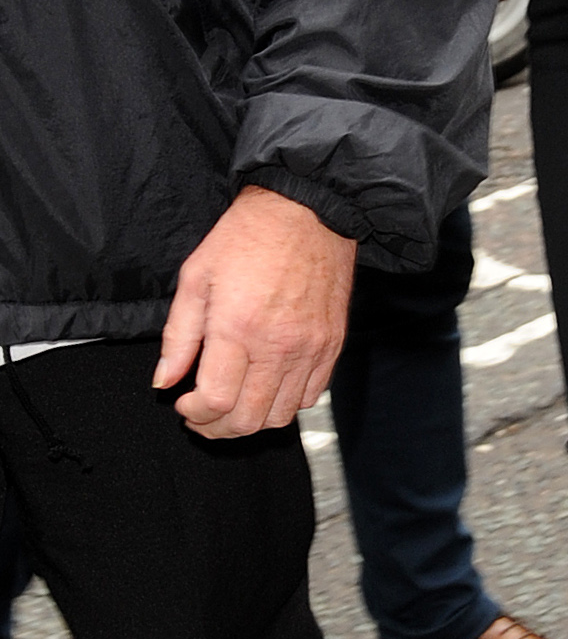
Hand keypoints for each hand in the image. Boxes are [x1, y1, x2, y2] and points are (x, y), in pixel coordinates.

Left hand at [155, 186, 356, 438]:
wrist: (308, 210)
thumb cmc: (248, 236)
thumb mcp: (196, 276)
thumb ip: (179, 335)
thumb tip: (165, 380)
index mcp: (238, 327)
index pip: (215, 401)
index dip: (194, 414)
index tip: (183, 404)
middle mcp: (278, 345)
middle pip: (248, 419)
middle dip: (218, 428)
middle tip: (201, 415)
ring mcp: (310, 349)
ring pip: (280, 416)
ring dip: (251, 421)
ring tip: (232, 406)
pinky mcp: (332, 345)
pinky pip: (309, 396)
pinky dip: (284, 404)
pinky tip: (265, 388)